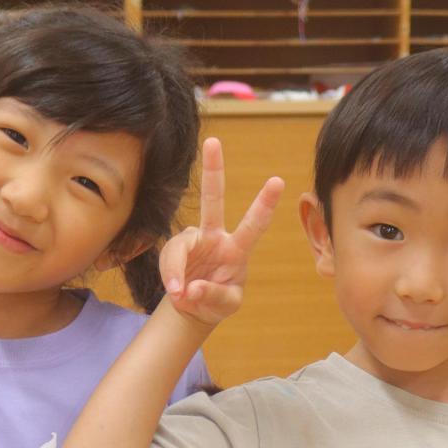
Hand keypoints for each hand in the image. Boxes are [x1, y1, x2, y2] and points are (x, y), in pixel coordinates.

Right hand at [160, 138, 284, 329]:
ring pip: (180, 246)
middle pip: (213, 200)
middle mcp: (215, 237)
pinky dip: (171, 279)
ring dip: (176, 270)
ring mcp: (193, 241)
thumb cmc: (218, 300)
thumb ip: (214, 295)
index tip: (278, 181)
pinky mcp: (174, 252)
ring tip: (180, 293)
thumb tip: (191, 287)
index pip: (253, 225)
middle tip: (213, 141)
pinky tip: (177, 293)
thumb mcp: (226, 304)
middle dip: (213, 171)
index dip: (264, 204)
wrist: (195, 305)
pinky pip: (170, 263)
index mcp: (238, 249)